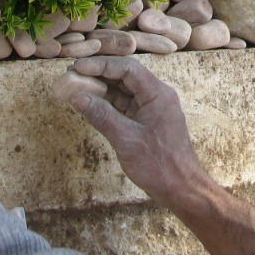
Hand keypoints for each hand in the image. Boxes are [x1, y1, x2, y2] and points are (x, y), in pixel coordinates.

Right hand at [58, 56, 214, 213]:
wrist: (181, 189)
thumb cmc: (159, 165)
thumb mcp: (126, 140)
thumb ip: (101, 115)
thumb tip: (77, 97)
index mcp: (158, 94)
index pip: (127, 69)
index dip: (101, 65)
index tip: (78, 67)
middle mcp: (157, 96)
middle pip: (125, 76)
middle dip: (99, 74)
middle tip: (72, 75)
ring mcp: (152, 108)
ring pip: (124, 91)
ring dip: (101, 89)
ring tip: (76, 88)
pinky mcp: (146, 121)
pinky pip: (125, 105)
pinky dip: (108, 104)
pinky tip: (90, 105)